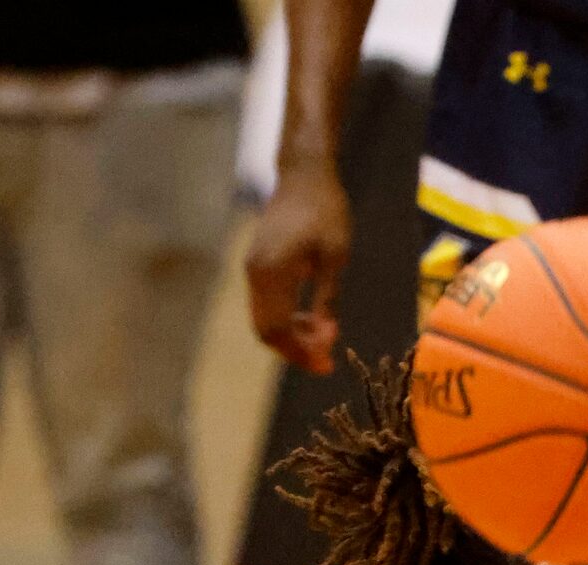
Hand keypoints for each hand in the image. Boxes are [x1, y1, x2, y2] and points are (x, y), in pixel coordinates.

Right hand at [245, 163, 351, 373]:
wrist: (304, 177)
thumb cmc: (325, 211)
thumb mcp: (335, 257)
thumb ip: (327, 298)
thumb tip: (326, 335)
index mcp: (272, 272)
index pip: (278, 328)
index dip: (301, 352)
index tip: (327, 363)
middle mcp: (254, 274)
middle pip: (265, 330)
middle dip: (295, 350)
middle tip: (326, 360)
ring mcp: (252, 269)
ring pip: (263, 320)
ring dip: (292, 336)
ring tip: (324, 337)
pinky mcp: (257, 266)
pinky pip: (266, 304)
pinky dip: (286, 319)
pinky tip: (312, 319)